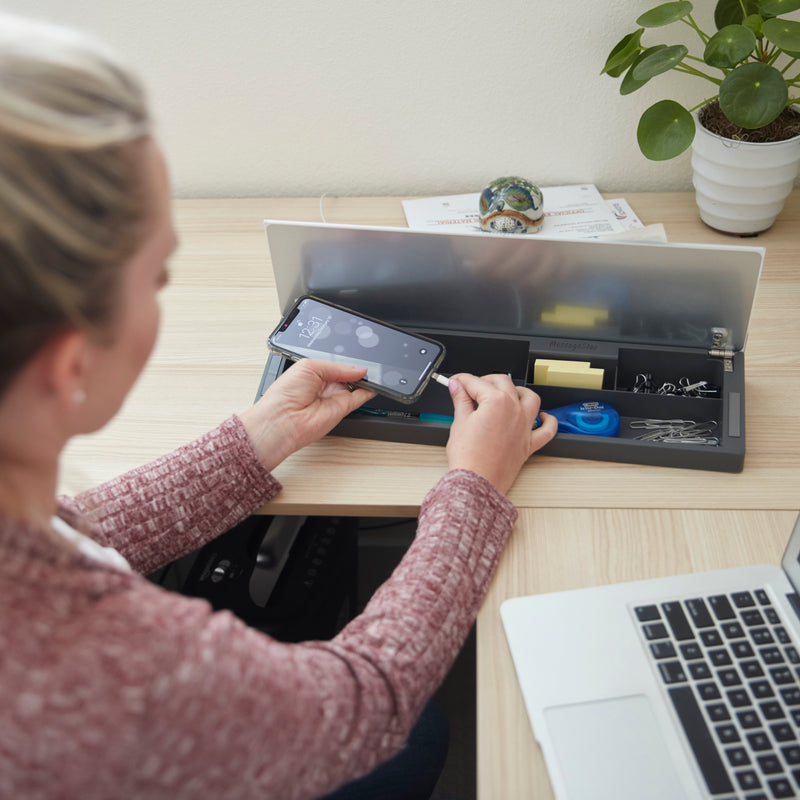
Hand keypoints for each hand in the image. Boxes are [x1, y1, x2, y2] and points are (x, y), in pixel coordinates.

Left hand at [238, 359, 375, 471]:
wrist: (283, 420)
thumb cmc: (285, 393)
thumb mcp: (310, 366)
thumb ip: (337, 367)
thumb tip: (359, 370)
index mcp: (313, 373)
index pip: (336, 364)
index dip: (347, 360)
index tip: (358, 355)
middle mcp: (324, 385)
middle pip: (348, 374)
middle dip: (357, 368)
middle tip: (366, 363)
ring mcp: (334, 397)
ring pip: (357, 385)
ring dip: (364, 378)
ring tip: (371, 371)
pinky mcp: (343, 409)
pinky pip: (361, 397)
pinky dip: (369, 390)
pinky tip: (374, 383)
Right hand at [445, 373, 556, 493]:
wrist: (477, 482)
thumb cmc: (469, 458)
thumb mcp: (459, 423)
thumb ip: (460, 400)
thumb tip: (457, 387)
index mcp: (496, 402)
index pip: (476, 382)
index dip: (462, 380)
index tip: (456, 382)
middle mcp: (515, 410)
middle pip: (503, 382)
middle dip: (485, 380)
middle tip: (471, 388)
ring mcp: (524, 426)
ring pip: (530, 398)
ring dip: (518, 391)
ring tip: (505, 393)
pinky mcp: (529, 444)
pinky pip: (547, 430)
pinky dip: (547, 421)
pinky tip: (542, 416)